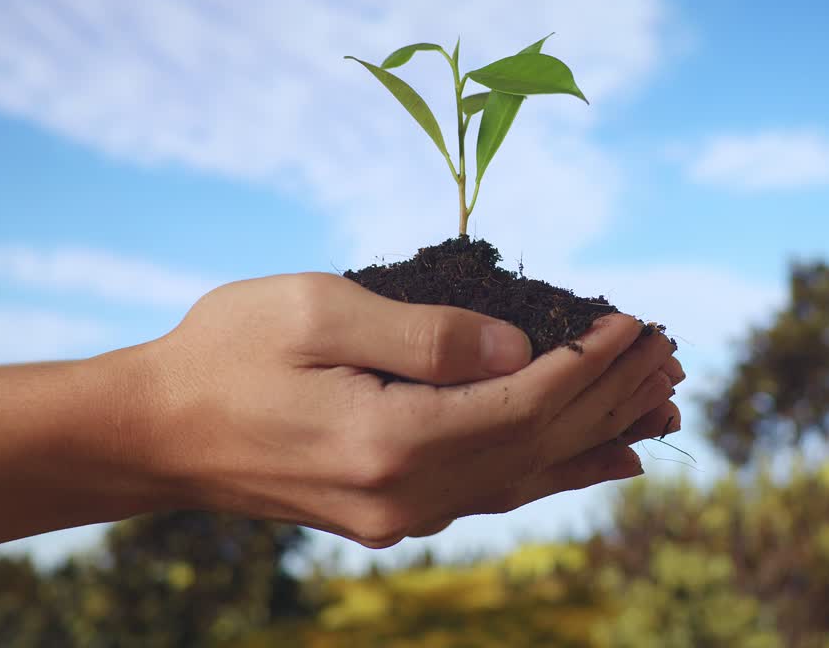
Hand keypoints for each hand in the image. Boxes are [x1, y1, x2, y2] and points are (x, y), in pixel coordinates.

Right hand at [131, 272, 683, 547]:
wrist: (155, 432)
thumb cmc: (225, 352)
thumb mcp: (317, 312)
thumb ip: (425, 334)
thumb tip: (519, 348)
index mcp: (391, 441)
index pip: (524, 401)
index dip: (589, 363)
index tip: (638, 325)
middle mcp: (407, 495)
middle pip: (539, 443)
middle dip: (610, 396)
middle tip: (673, 356)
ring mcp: (400, 516)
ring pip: (527, 475)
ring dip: (596, 437)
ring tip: (662, 409)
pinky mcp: (391, 515)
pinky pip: (495, 492)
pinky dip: (554, 471)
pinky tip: (600, 462)